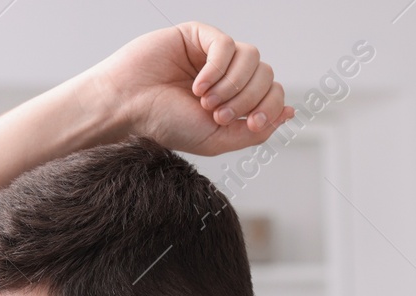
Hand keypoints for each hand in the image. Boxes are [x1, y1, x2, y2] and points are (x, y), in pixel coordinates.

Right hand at [89, 22, 293, 155]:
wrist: (127, 108)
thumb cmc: (164, 124)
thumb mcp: (216, 139)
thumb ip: (254, 132)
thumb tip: (288, 113)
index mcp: (233, 99)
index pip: (272, 94)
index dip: (269, 107)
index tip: (248, 123)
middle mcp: (227, 75)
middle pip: (267, 75)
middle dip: (246, 98)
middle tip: (215, 113)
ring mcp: (213, 55)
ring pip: (252, 58)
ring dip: (232, 84)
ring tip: (203, 100)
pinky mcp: (198, 36)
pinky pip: (227, 45)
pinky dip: (216, 69)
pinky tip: (197, 85)